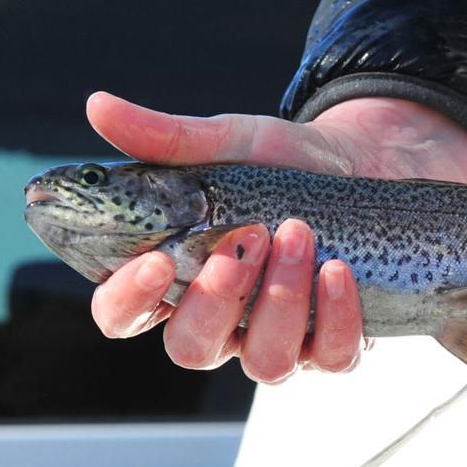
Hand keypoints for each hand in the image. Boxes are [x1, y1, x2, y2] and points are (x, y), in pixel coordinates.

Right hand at [86, 91, 466, 382]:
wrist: (368, 161)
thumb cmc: (286, 162)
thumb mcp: (230, 142)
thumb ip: (167, 137)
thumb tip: (99, 105)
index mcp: (178, 279)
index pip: (124, 316)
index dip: (126, 300)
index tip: (150, 261)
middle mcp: (225, 321)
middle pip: (192, 349)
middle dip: (215, 301)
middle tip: (244, 241)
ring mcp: (282, 339)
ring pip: (266, 361)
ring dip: (280, 300)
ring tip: (299, 235)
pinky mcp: (338, 343)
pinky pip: (331, 356)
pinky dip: (336, 316)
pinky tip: (338, 270)